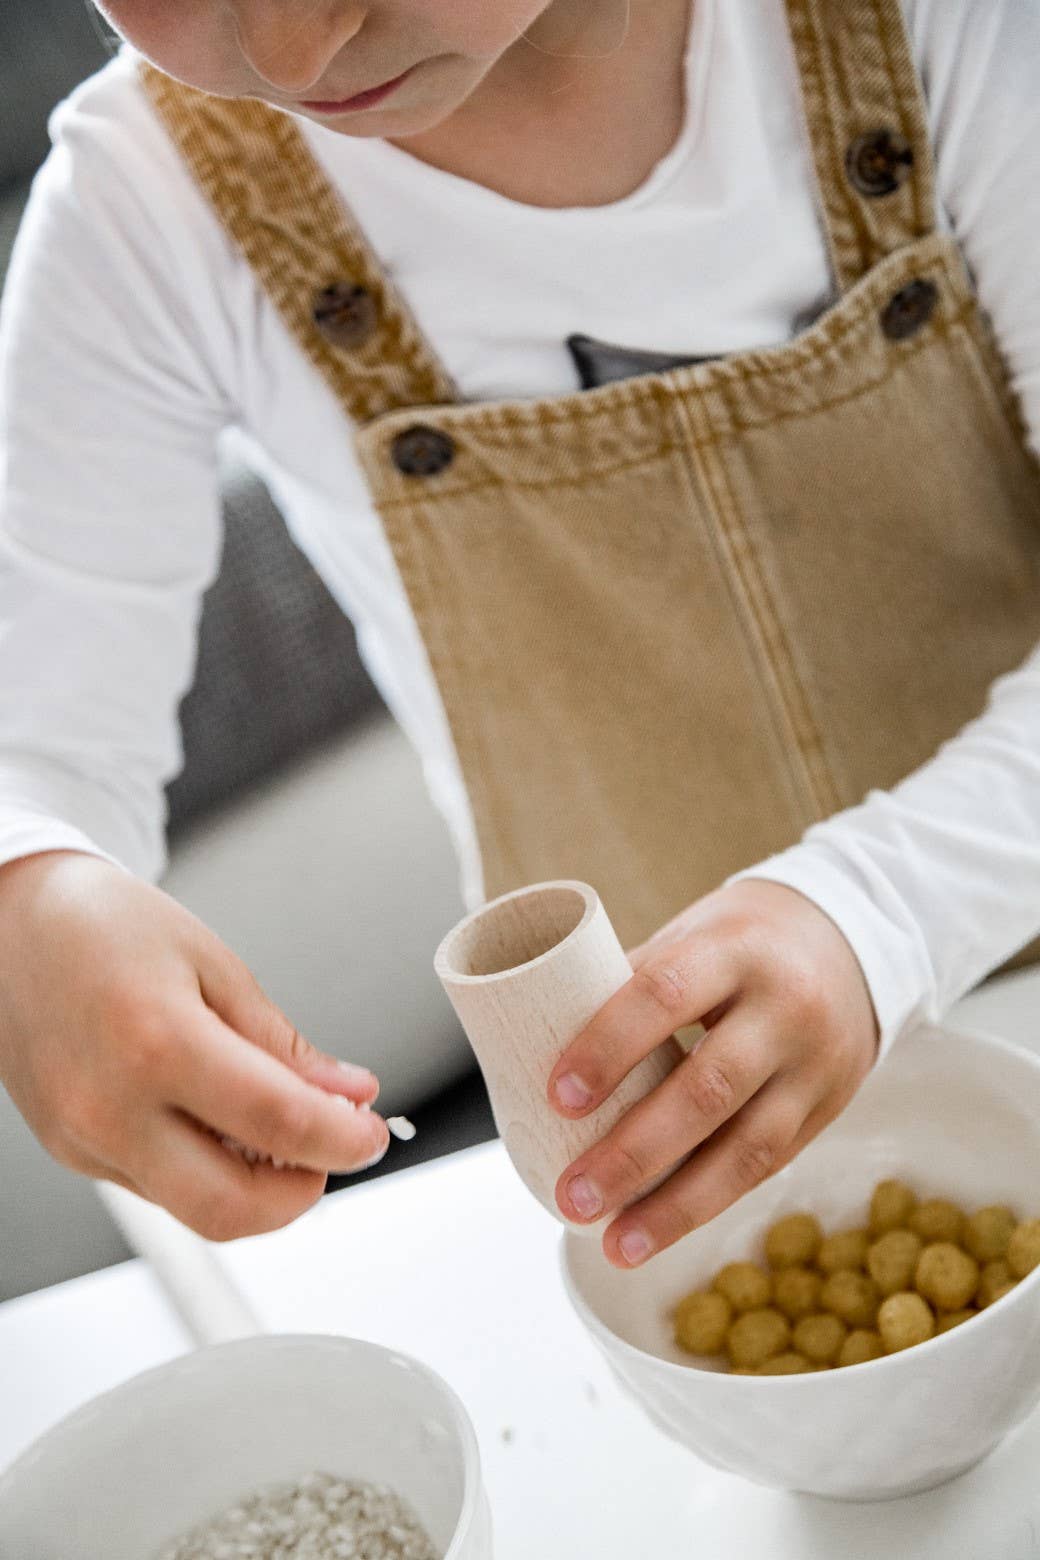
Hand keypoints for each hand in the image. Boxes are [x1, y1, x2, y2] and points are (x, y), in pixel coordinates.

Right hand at [0, 851, 389, 1239]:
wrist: (15, 925)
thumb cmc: (107, 926)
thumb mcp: (215, 964)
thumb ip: (283, 1044)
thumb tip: (349, 1094)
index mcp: (157, 1041)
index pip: (277, 1124)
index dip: (343, 1139)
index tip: (371, 1135)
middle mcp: (110, 1105)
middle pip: (230, 1208)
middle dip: (302, 1193)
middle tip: (333, 1149)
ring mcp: (84, 1138)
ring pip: (193, 1212)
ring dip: (255, 1188)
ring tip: (278, 1126)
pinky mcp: (71, 1152)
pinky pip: (157, 1189)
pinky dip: (206, 1171)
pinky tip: (220, 1122)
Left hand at [547, 880, 878, 1267]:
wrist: (848, 943)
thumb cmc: (738, 942)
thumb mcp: (690, 937)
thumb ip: (628, 985)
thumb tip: (532, 1043)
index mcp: (735, 951)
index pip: (666, 994)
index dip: (610, 1045)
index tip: (557, 1095)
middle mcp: (785, 1009)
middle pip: (709, 1089)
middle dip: (635, 1152)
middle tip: (572, 1194)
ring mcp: (814, 1066)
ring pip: (747, 1148)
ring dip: (675, 1206)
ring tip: (614, 1244)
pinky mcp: (826, 1110)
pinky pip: (766, 1168)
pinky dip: (708, 1204)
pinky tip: (660, 1231)